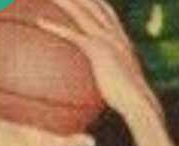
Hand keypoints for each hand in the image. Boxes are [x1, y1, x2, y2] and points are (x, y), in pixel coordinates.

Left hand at [37, 0, 162, 118]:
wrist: (138, 103)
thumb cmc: (130, 101)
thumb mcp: (121, 85)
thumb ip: (110, 77)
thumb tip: (101, 85)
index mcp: (121, 39)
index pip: (106, 12)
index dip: (95, 1)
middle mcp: (114, 34)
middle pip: (93, 4)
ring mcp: (106, 40)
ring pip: (81, 12)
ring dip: (65, 1)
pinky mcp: (98, 50)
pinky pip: (72, 35)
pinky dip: (55, 27)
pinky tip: (40, 22)